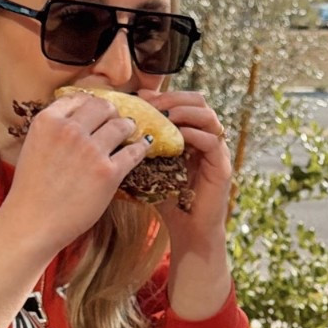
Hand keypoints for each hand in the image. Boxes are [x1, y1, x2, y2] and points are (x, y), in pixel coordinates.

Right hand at [0, 89, 153, 258]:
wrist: (31, 223)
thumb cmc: (31, 190)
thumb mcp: (34, 146)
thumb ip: (54, 129)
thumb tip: (79, 119)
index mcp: (48, 121)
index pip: (78, 99)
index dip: (90, 104)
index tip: (97, 110)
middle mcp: (70, 131)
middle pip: (103, 107)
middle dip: (111, 112)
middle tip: (115, 120)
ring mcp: (91, 151)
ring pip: (121, 125)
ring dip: (127, 127)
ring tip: (129, 131)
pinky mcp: (108, 173)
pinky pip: (134, 151)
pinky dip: (141, 147)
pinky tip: (143, 146)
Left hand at [146, 89, 233, 319]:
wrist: (188, 232)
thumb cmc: (167, 201)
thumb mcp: (146, 169)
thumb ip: (135, 149)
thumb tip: (105, 132)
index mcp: (189, 134)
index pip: (180, 101)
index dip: (161, 95)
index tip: (138, 97)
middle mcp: (205, 137)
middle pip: (197, 100)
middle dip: (173, 97)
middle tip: (151, 104)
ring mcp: (216, 151)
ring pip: (208, 115)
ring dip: (184, 111)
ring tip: (164, 116)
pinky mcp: (222, 166)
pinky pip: (212, 141)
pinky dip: (194, 134)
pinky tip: (177, 137)